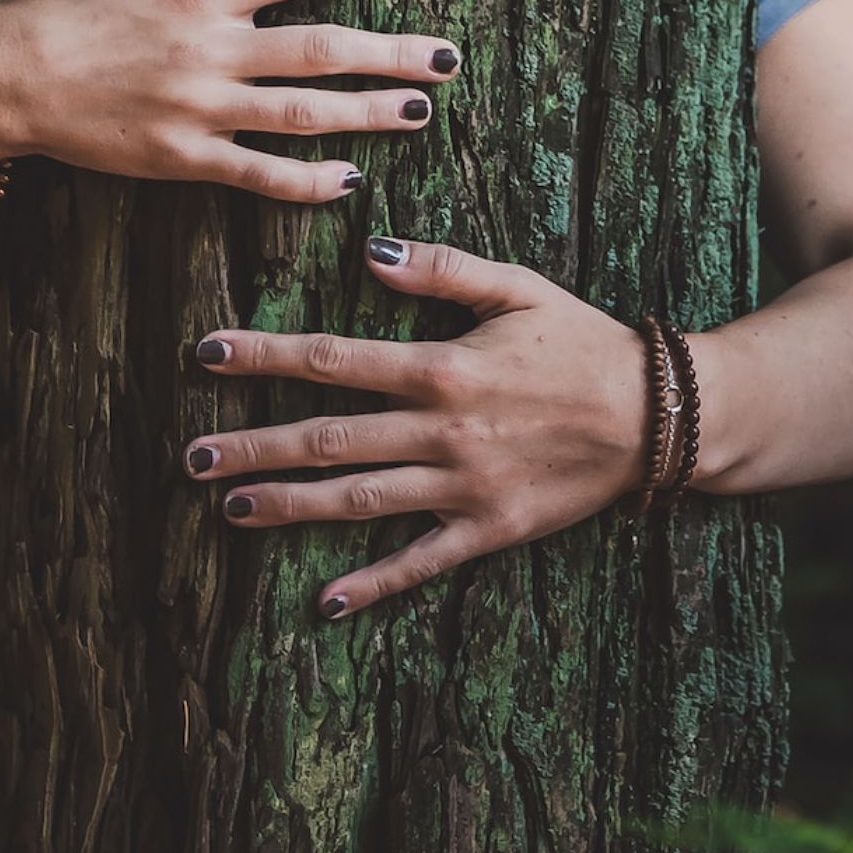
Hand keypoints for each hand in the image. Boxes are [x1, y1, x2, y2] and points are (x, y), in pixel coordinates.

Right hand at [0, 0, 458, 201]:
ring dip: (366, 114)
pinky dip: (305, 181)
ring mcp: (199, 111)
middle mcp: (211, 53)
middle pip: (322, 50)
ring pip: (303, 115)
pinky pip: (256, 175)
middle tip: (448, 58)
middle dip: (392, 52)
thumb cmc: (46, 1)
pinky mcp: (181, 160)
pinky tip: (348, 181)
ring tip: (417, 112)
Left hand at [183, 235, 647, 618]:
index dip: (265, 356)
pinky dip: (373, 584)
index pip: (333, 360)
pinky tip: (325, 600)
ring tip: (230, 510)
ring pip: (359, 501)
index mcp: (442, 368)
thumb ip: (443, 269)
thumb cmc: (583, 344)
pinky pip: (421, 562)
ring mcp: (463, 488)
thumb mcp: (519, 288)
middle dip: (254, 446)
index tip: (207, 354)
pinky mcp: (489, 529)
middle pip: (328, 439)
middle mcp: (442, 432)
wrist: (660, 416)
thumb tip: (371, 252)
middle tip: (192, 456)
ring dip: (291, 506)